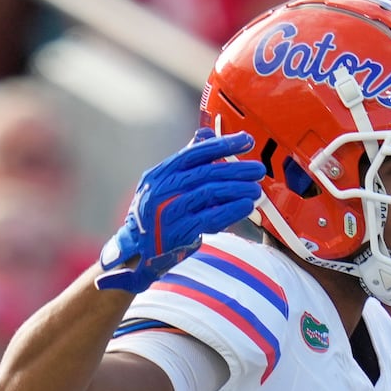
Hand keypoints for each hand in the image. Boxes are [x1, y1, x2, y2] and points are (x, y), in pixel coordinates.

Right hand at [97, 131, 265, 293]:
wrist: (132, 256)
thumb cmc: (152, 220)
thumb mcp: (161, 186)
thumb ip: (185, 163)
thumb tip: (206, 134)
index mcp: (159, 175)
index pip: (194, 153)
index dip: (222, 144)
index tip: (246, 140)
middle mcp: (162, 190)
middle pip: (206, 172)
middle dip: (236, 169)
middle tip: (258, 169)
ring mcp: (169, 211)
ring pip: (210, 193)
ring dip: (237, 190)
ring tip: (256, 189)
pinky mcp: (178, 233)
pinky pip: (210, 218)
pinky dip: (231, 211)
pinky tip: (246, 207)